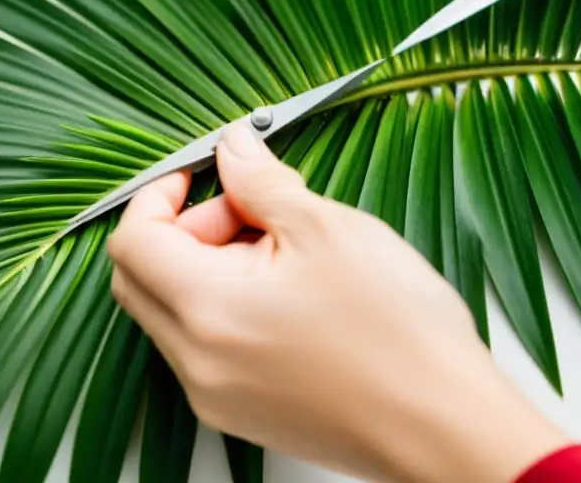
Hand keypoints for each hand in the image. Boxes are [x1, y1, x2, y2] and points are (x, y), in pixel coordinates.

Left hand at [108, 123, 568, 482]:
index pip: (132, 242)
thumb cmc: (401, 337)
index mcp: (209, 312)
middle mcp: (198, 364)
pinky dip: (224, 305)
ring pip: (174, 311)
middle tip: (245, 209)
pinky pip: (204, 346)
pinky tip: (286, 291)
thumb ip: (263, 182)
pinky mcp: (242, 412)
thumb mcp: (329, 229)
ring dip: (206, 266)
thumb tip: (234, 151)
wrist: (448, 429)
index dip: (156, 195)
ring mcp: (216, 396)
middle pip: (142, 278)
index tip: (194, 174)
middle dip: (183, 228)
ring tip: (282, 251)